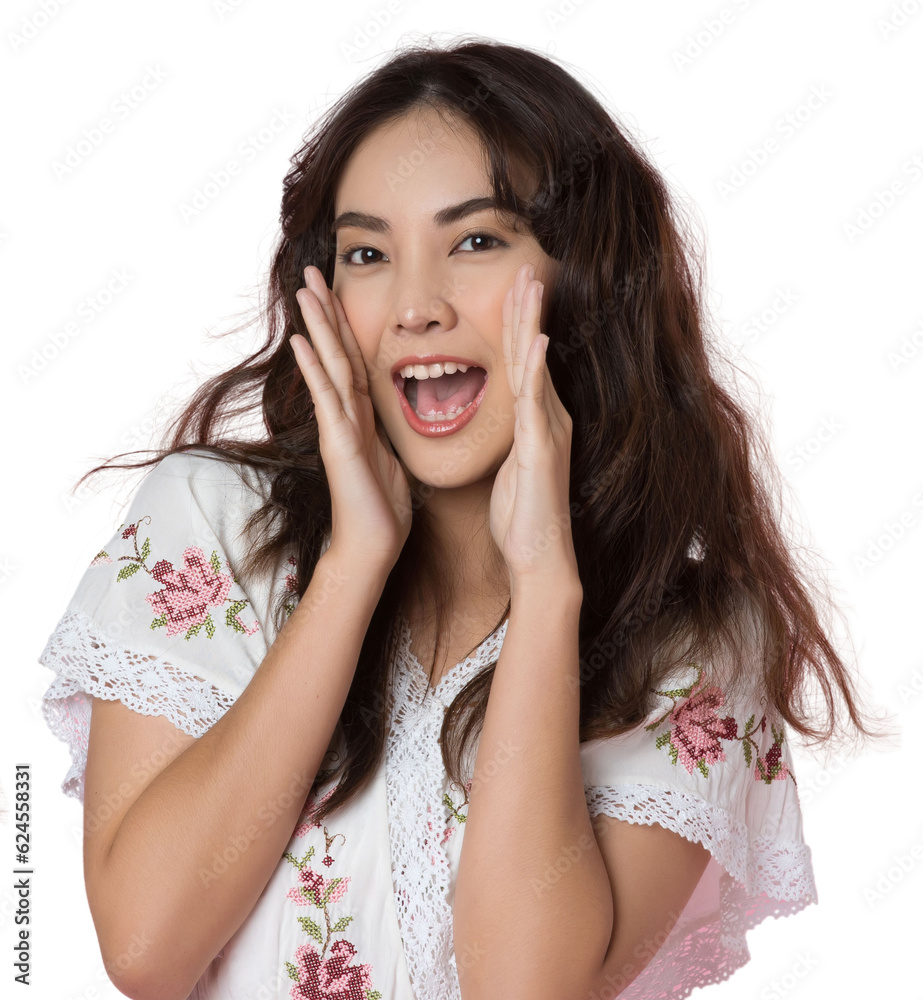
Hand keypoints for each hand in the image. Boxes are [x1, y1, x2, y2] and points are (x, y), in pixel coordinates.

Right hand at [291, 266, 410, 568]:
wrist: (373, 544)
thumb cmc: (383, 508)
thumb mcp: (393, 458)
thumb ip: (387, 432)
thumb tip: (396, 415)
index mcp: (362, 416)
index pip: (353, 360)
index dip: (345, 325)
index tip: (337, 292)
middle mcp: (347, 415)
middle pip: (336, 352)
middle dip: (325, 312)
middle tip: (312, 272)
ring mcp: (340, 427)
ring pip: (330, 366)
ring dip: (318, 326)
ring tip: (305, 289)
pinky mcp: (339, 443)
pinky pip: (328, 399)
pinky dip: (316, 369)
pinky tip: (302, 341)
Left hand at [489, 262, 577, 588]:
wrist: (539, 554)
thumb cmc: (522, 515)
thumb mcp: (511, 467)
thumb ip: (511, 439)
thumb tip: (505, 425)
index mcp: (536, 419)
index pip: (522, 360)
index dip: (517, 323)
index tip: (515, 287)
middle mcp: (546, 416)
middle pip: (531, 351)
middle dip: (528, 307)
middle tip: (527, 266)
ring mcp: (547, 429)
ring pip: (535, 365)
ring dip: (531, 322)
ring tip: (531, 283)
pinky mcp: (541, 448)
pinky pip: (536, 402)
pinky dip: (535, 370)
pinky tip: (534, 341)